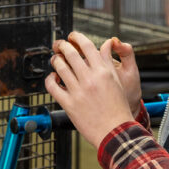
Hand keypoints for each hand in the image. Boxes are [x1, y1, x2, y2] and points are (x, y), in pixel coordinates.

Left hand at [45, 31, 135, 147]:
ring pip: (60, 67)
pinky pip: (53, 87)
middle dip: (62, 46)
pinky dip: (50, 79)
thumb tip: (105, 44)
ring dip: (55, 60)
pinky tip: (53, 78)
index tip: (72, 37)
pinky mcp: (69, 104)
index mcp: (103, 71)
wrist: (115, 132)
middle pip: (70, 53)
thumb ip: (107, 62)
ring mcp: (78, 91)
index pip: (86, 46)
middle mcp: (89, 79)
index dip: (76, 37)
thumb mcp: (117, 81)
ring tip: (56, 60)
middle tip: (59, 45)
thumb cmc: (118, 108)